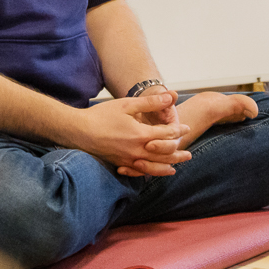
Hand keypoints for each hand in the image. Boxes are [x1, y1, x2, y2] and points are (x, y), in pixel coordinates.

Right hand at [70, 94, 190, 176]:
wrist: (79, 131)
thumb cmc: (102, 115)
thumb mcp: (127, 104)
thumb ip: (150, 102)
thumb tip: (170, 96)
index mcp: (141, 135)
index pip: (166, 134)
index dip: (178, 131)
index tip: (186, 128)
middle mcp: (137, 150)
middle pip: (164, 155)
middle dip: (177, 154)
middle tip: (189, 154)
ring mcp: (128, 159)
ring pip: (153, 167)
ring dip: (167, 166)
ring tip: (176, 168)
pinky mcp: (120, 164)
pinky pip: (139, 172)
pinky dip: (150, 172)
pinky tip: (153, 172)